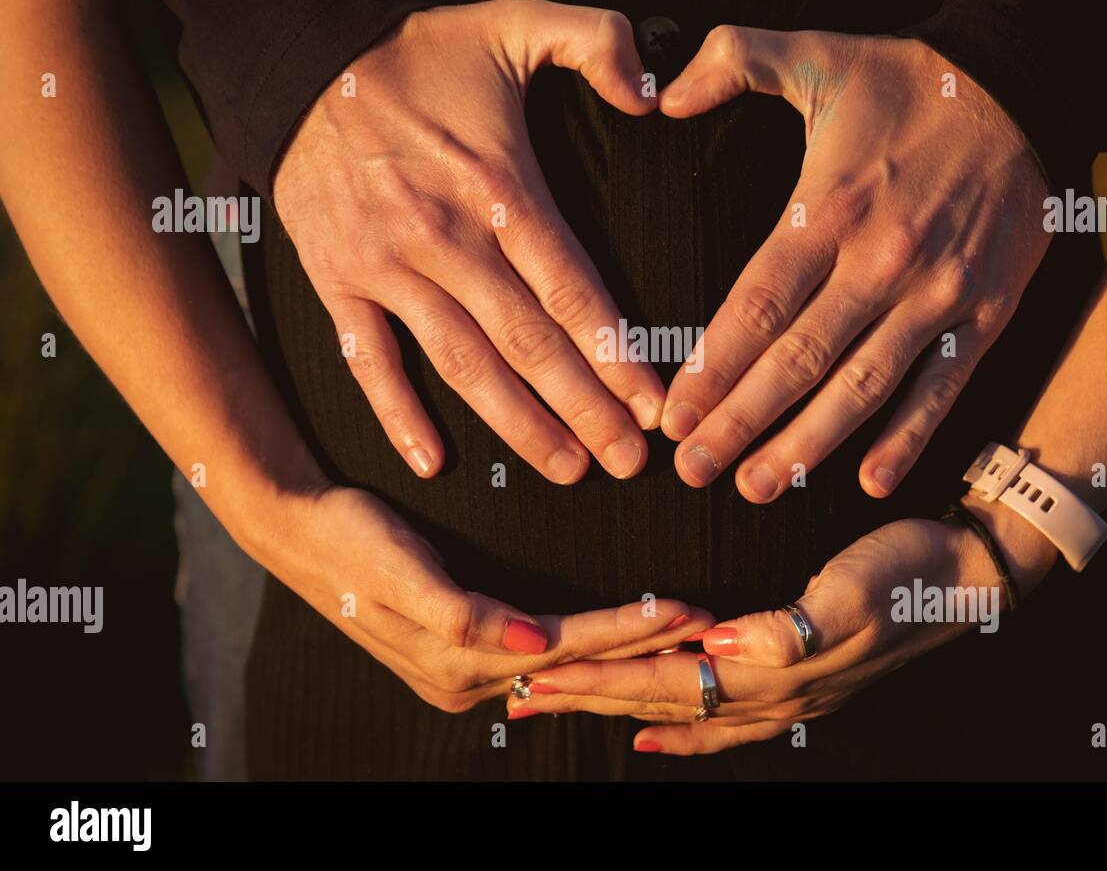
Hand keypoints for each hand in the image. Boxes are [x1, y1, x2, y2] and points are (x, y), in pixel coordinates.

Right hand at [253, 484, 713, 712]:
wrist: (295, 530)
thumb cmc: (348, 539)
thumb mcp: (397, 570)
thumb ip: (459, 613)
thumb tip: (527, 645)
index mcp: (455, 662)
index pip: (564, 650)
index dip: (626, 630)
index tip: (683, 611)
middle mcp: (465, 680)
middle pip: (574, 666)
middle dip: (641, 647)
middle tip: (707, 628)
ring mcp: (464, 672)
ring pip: (563, 667)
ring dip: (621, 650)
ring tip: (680, 632)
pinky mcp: (462, 653)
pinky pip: (541, 660)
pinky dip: (586, 649)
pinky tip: (618, 644)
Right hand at [273, 0, 662, 483]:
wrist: (300, 58)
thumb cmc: (420, 51)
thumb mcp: (516, 24)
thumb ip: (597, 43)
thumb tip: (654, 92)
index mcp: (498, 189)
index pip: (572, 290)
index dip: (618, 355)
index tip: (655, 407)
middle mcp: (445, 240)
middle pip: (529, 343)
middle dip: (585, 410)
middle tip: (630, 463)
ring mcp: (386, 268)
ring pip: (462, 364)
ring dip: (517, 424)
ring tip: (567, 469)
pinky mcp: (337, 280)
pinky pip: (368, 360)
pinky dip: (396, 415)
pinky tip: (433, 464)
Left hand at [509, 502, 1054, 753]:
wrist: (970, 577)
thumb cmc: (910, 571)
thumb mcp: (855, 589)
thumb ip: (788, 627)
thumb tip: (719, 644)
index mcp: (778, 668)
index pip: (669, 678)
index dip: (604, 677)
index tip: (541, 675)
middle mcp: (773, 693)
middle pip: (661, 703)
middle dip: (588, 700)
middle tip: (520, 699)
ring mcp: (785, 696)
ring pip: (681, 714)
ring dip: (617, 712)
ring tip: (562, 710)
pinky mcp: (797, 685)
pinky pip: (721, 723)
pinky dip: (678, 733)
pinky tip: (647, 735)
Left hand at [656, 29, 1049, 500]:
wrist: (1025, 86)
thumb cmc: (909, 82)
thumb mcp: (819, 54)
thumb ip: (734, 61)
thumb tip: (665, 93)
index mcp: (832, 209)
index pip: (758, 303)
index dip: (712, 366)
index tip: (674, 415)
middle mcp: (882, 261)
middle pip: (798, 359)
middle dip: (740, 421)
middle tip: (694, 470)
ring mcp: (938, 293)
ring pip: (862, 386)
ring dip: (808, 444)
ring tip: (758, 487)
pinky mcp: (986, 312)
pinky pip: (943, 388)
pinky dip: (908, 437)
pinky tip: (871, 483)